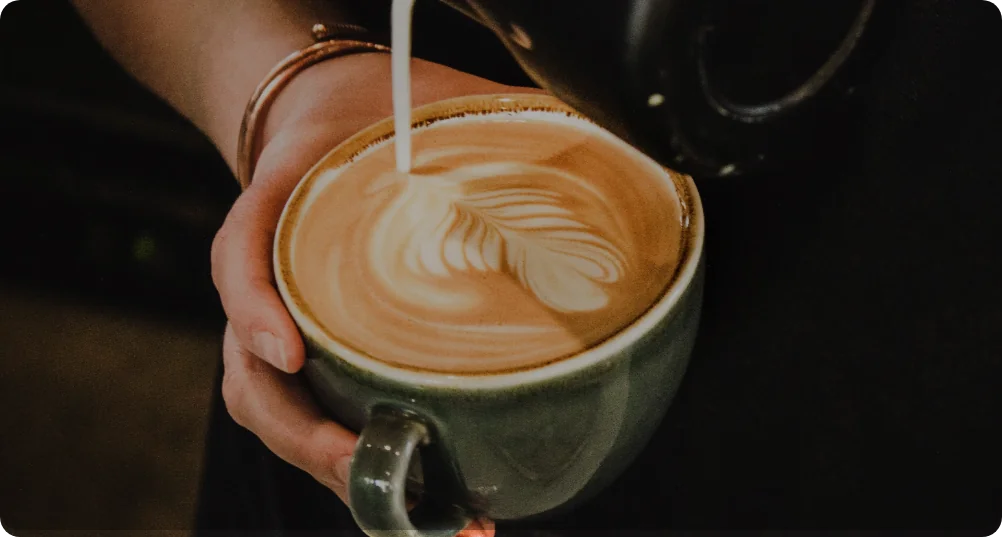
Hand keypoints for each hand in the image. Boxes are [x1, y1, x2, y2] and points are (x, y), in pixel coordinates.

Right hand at [210, 52, 539, 534]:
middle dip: (309, 437)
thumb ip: (480, 114)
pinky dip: (370, 469)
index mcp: (277, 216)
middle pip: (253, 383)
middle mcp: (271, 292)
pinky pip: (322, 423)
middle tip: (370, 462)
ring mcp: (288, 336)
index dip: (252, 307)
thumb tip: (587, 139)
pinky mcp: (321, 364)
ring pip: (281, 421)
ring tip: (435, 511)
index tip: (288, 351)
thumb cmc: (366, 123)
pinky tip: (441, 500)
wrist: (326, 124)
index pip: (239, 259)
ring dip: (340, 473)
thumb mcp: (408, 99)